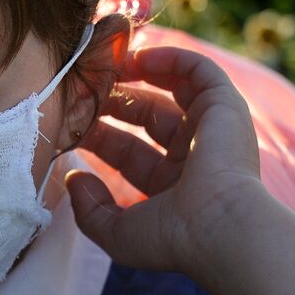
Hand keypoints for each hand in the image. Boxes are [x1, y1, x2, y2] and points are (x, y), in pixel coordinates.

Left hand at [63, 45, 270, 277]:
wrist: (219, 227)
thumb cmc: (173, 237)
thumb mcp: (118, 233)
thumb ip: (90, 211)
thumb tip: (75, 179)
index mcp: (172, 186)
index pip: (128, 152)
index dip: (99, 136)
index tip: (69, 123)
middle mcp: (194, 155)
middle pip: (146, 117)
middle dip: (112, 103)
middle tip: (82, 92)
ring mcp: (211, 129)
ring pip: (172, 89)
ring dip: (139, 75)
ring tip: (106, 66)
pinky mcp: (225, 106)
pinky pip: (198, 70)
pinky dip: (170, 58)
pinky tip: (137, 56)